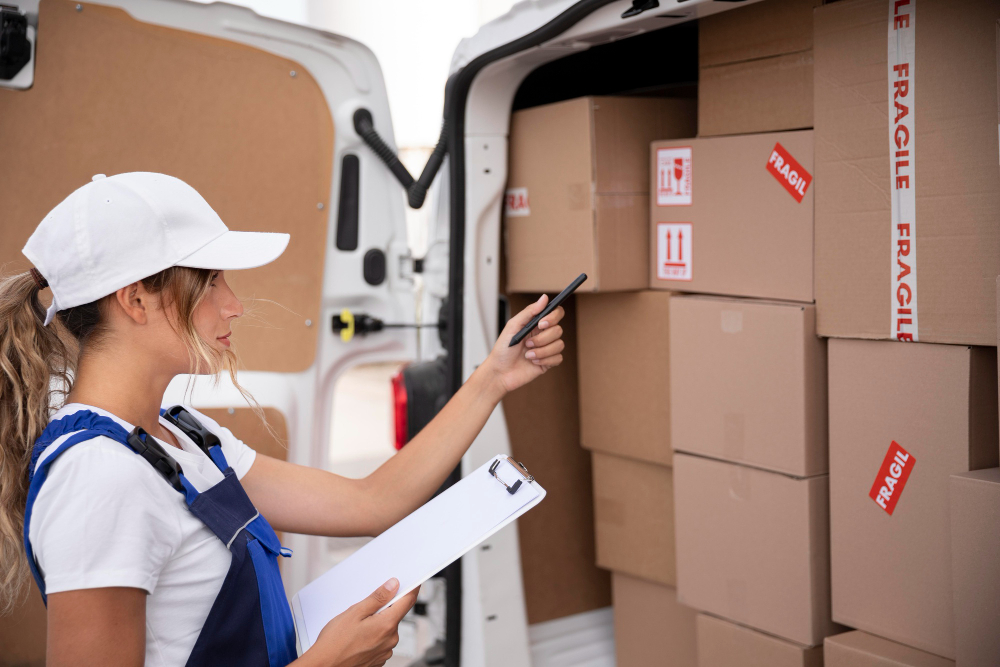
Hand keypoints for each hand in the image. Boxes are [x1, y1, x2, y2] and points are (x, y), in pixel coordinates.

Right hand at [304, 578, 418, 666]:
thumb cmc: (334, 642)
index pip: (408, 601)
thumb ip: (377, 598)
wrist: (324, 666)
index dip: (412, 589)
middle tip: (365, 608)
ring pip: (387, 629)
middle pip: (395, 615)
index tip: (413, 582)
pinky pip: (381, 641)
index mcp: (387, 625)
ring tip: (356, 627)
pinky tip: (358, 638)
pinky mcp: (379, 659)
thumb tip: (393, 585)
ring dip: (377, 624)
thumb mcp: (354, 613)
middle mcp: (390, 640)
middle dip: (384, 609)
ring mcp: (385, 651)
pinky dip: (373, 636)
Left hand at [483, 294, 565, 395]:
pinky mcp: (548, 362)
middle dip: (542, 338)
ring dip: (542, 351)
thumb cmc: (503, 349)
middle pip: (558, 330)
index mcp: (536, 324)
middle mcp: (543, 335)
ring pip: (559, 344)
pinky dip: (545, 360)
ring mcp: (547, 348)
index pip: (556, 313)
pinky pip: (558, 358)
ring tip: (528, 354)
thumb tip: (544, 298)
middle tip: (527, 343)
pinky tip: (533, 361)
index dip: (553, 317)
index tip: (542, 324)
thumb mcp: (512, 326)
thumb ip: (529, 311)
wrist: (500, 372)